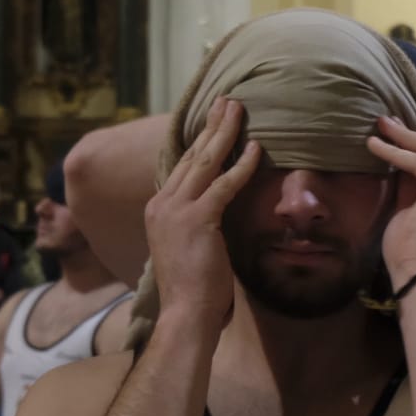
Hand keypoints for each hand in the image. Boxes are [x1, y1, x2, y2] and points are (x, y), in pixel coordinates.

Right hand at [146, 96, 261, 326]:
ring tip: (238, 110)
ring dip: (224, 133)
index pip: (181, 166)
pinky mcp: (197, 220)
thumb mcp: (190, 248)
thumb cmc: (193, 290)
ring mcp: (176, 211)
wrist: (185, 314)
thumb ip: (198, 225)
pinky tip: (256, 148)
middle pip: (190, 155)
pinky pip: (223, 185)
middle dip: (210, 126)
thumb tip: (217, 214)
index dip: (198, 141)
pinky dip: (241, 166)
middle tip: (226, 101)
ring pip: (204, 161)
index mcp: (158, 210)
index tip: (212, 120)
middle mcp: (162, 204)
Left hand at [366, 115, 415, 288]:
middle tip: (386, 122)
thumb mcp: (415, 209)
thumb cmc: (415, 255)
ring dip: (404, 137)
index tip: (398, 136)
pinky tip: (376, 145)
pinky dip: (396, 152)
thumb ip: (414, 184)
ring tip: (380, 126)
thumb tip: (399, 155)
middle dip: (413, 136)